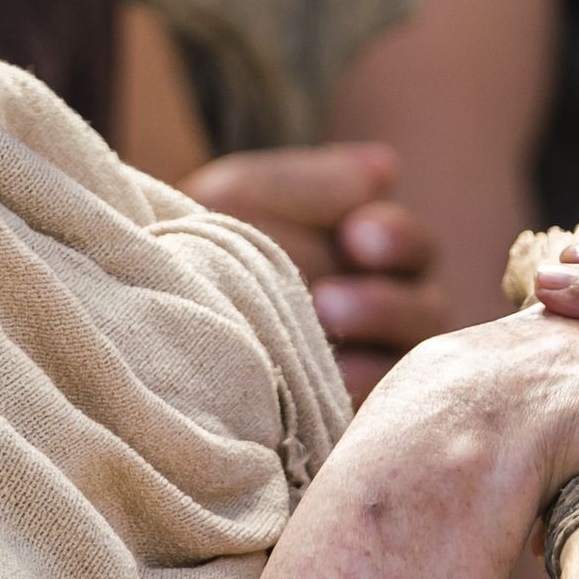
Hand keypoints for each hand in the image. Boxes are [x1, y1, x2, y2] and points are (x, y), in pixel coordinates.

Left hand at [184, 141, 451, 401]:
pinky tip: (326, 382)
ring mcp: (376, 366)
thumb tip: (386, 168)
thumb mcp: (238, 199)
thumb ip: (305, 185)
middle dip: (382, 302)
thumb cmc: (201, 241)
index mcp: (370, 251)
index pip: (408, 245)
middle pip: (424, 308)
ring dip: (367, 350)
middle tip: (329, 300)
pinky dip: (356, 392)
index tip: (355, 235)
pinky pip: (378, 407)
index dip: (394, 238)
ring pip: (409, 361)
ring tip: (320, 333)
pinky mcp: (354, 411)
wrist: (154, 306)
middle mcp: (387, 309)